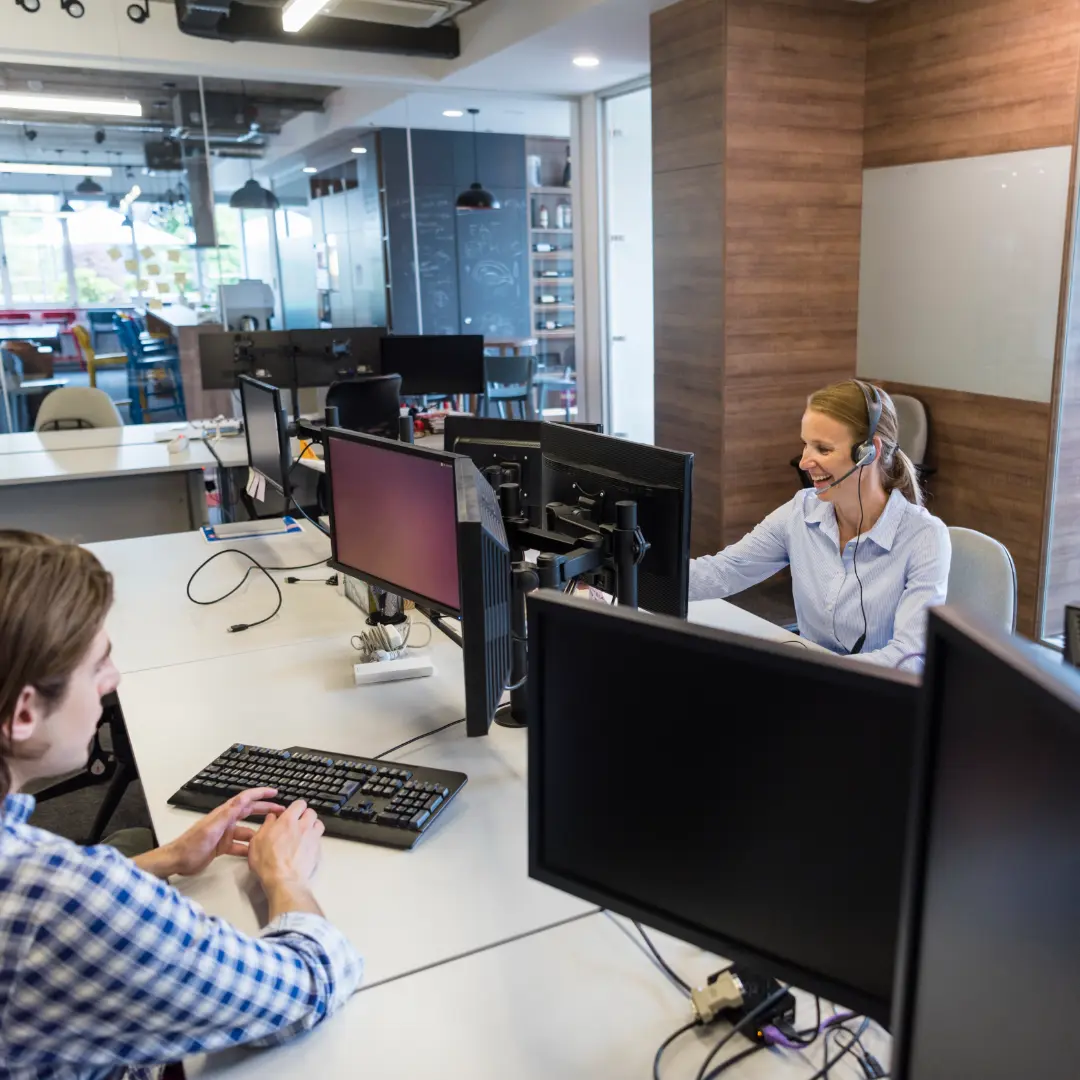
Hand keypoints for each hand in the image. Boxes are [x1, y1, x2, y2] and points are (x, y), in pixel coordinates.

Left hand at [137, 787, 281, 878]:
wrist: (178, 861)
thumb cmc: (192, 844)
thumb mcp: (211, 829)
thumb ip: (227, 814)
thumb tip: (243, 799)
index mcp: (224, 814)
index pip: (245, 799)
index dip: (260, 793)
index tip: (275, 792)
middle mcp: (226, 821)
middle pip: (249, 811)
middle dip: (265, 809)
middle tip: (282, 811)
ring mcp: (225, 834)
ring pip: (247, 829)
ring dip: (259, 831)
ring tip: (273, 834)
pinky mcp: (223, 846)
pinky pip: (240, 845)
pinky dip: (249, 848)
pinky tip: (257, 852)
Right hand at [247, 798, 324, 889]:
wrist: (284, 880)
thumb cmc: (268, 862)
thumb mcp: (256, 842)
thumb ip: (266, 826)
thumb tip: (271, 818)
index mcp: (287, 821)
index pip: (299, 804)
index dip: (296, 807)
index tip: (292, 812)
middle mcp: (302, 826)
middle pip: (311, 812)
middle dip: (306, 815)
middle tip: (298, 823)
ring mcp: (312, 838)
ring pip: (319, 824)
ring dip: (313, 826)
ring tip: (305, 833)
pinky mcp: (317, 850)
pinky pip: (319, 839)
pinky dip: (315, 840)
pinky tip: (307, 846)